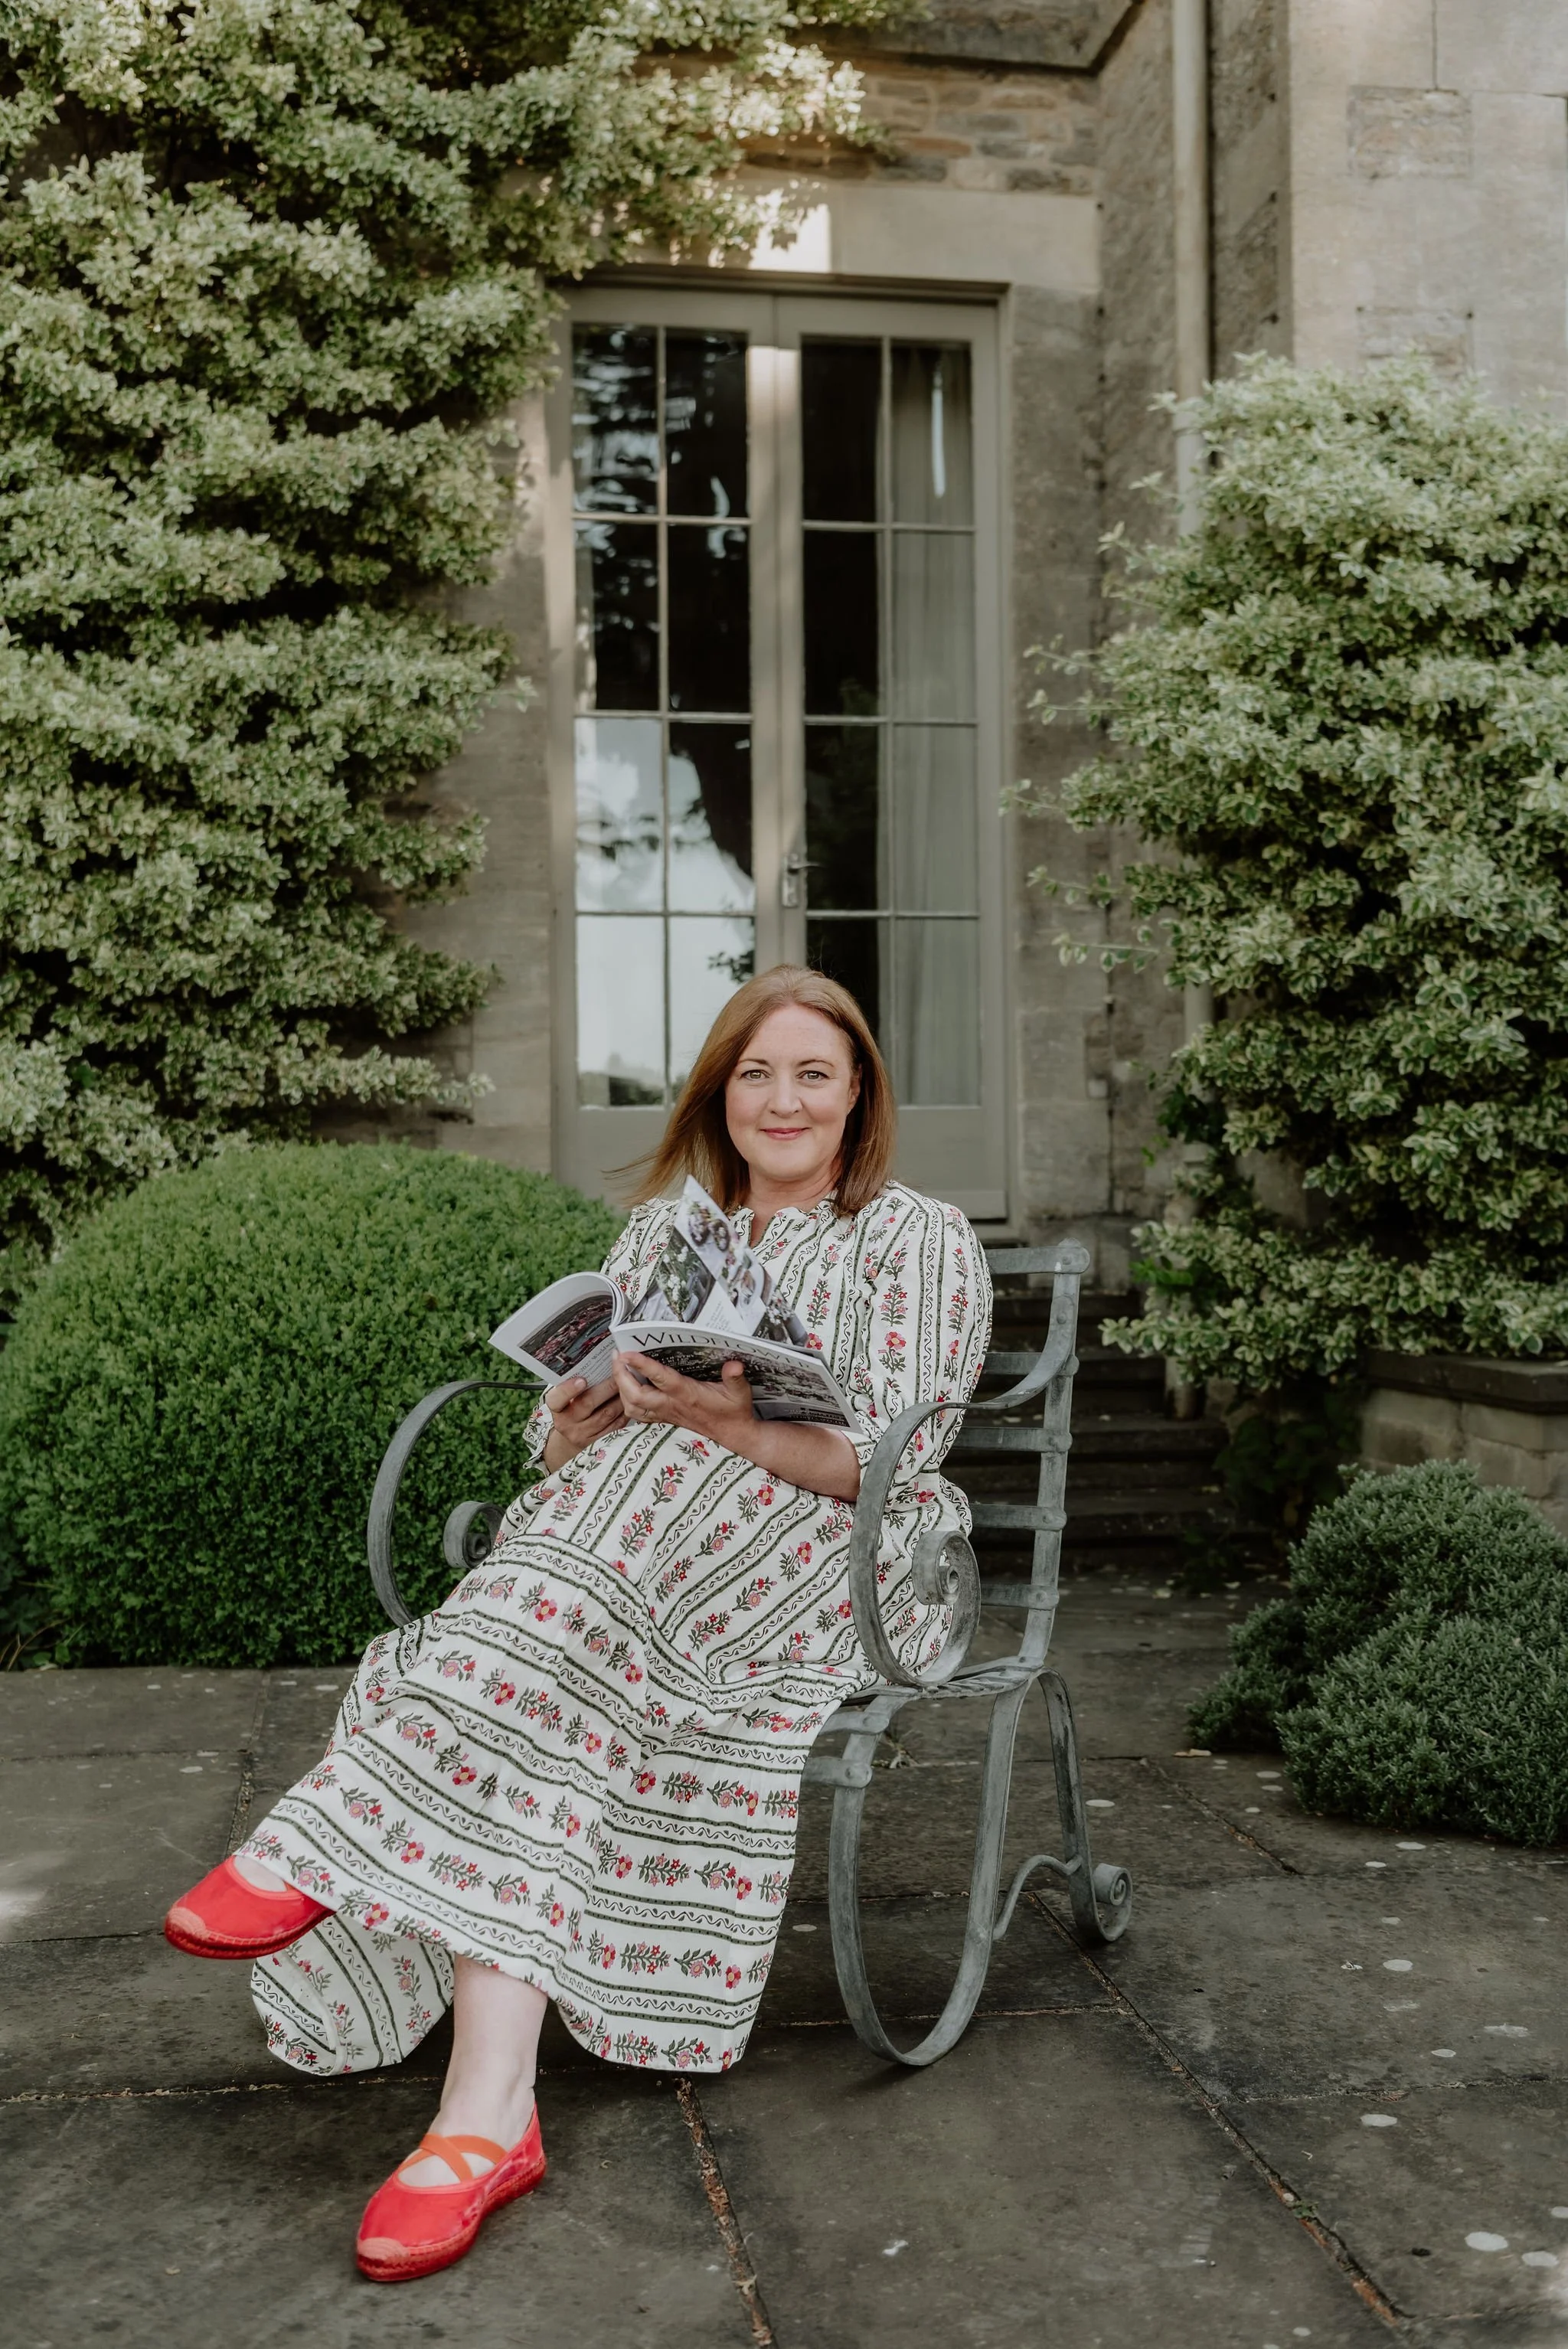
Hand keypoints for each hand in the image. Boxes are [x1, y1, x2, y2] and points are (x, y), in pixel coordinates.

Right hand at [541, 1373, 625, 1468]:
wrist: (572, 1436)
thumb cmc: (571, 1408)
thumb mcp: (565, 1397)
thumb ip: (574, 1382)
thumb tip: (596, 1363)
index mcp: (556, 1408)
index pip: (556, 1399)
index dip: (569, 1389)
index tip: (582, 1380)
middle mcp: (567, 1423)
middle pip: (588, 1403)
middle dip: (607, 1386)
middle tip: (620, 1372)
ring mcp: (583, 1434)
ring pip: (607, 1413)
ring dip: (620, 1397)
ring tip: (629, 1383)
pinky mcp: (599, 1441)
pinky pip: (616, 1424)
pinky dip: (625, 1410)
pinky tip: (630, 1400)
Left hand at [611, 1350, 756, 1441]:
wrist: (732, 1435)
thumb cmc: (733, 1412)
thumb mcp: (739, 1392)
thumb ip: (735, 1377)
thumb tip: (734, 1364)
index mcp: (686, 1394)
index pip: (660, 1378)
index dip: (641, 1364)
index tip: (627, 1352)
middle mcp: (671, 1405)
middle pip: (635, 1395)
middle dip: (621, 1375)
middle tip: (616, 1355)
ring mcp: (665, 1413)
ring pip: (631, 1406)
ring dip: (621, 1388)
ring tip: (618, 1368)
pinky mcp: (663, 1419)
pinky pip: (637, 1414)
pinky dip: (626, 1401)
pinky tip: (626, 1388)